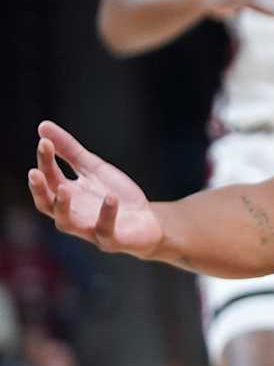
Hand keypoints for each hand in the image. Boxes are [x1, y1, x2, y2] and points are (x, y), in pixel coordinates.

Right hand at [27, 121, 164, 258]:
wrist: (147, 222)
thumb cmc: (114, 195)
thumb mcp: (93, 168)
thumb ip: (70, 150)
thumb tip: (43, 125)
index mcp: (67, 195)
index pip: (49, 178)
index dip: (45, 161)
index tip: (44, 142)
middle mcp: (72, 214)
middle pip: (47, 204)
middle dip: (40, 189)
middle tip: (34, 172)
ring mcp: (89, 229)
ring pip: (66, 223)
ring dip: (63, 206)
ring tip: (65, 188)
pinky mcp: (110, 240)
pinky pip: (105, 230)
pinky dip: (107, 214)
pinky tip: (111, 197)